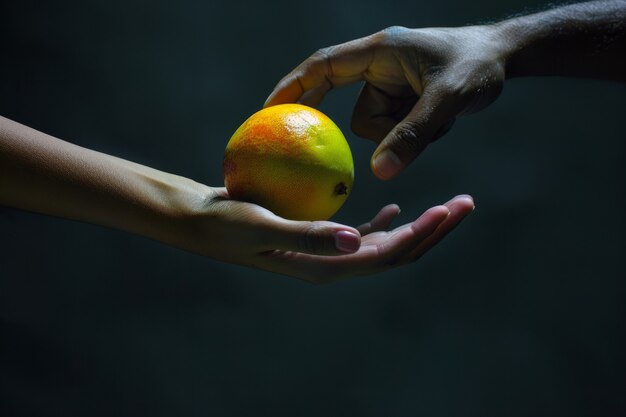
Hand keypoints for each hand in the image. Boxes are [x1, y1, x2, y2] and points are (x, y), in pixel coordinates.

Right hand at [181, 189, 474, 282]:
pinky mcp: (320, 238)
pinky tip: (396, 206)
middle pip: (397, 252)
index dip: (420, 236)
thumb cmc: (225, 223)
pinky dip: (384, 222)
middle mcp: (333, 263)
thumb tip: (357, 239)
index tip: (448, 209)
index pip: (386, 256)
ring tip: (449, 205)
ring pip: (386, 243)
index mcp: (326, 267)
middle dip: (434, 232)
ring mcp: (328, 253)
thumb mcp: (261, 227)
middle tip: (467, 203)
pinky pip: (362, 234)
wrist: (202, 223)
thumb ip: (308, 236)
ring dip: (419, 226)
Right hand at [265, 25, 505, 178]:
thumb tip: (380, 174)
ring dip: (404, 134)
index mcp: (378, 52)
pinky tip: (442, 121)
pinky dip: (415, 134)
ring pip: (375, 128)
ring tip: (440, 118)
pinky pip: (393, 131)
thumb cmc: (477, 64)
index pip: (323, 67)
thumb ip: (413, 135)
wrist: (505, 56)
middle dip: (370, 129)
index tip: (268, 111)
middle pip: (350, 110)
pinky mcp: (402, 101)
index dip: (292, 87)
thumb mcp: (447, 99)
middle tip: (342, 147)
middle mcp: (378, 68)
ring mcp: (390, 87)